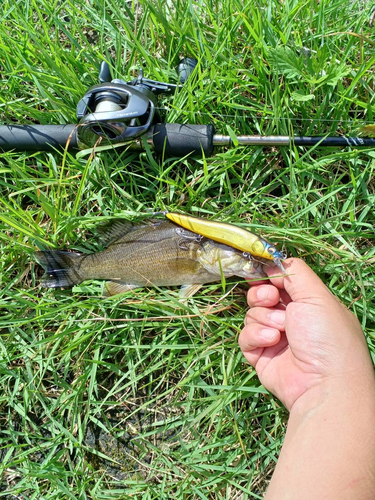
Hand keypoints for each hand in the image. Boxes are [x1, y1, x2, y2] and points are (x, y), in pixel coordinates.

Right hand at [239, 258, 371, 410]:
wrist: (323, 384)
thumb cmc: (326, 336)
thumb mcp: (317, 295)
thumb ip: (295, 272)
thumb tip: (273, 262)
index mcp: (308, 303)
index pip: (280, 281)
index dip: (269, 275)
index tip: (263, 273)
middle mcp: (291, 319)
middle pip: (261, 295)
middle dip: (262, 295)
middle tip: (271, 300)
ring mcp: (274, 337)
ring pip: (252, 314)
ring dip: (263, 319)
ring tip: (280, 331)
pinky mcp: (260, 355)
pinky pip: (245, 336)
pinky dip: (255, 337)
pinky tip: (271, 342)